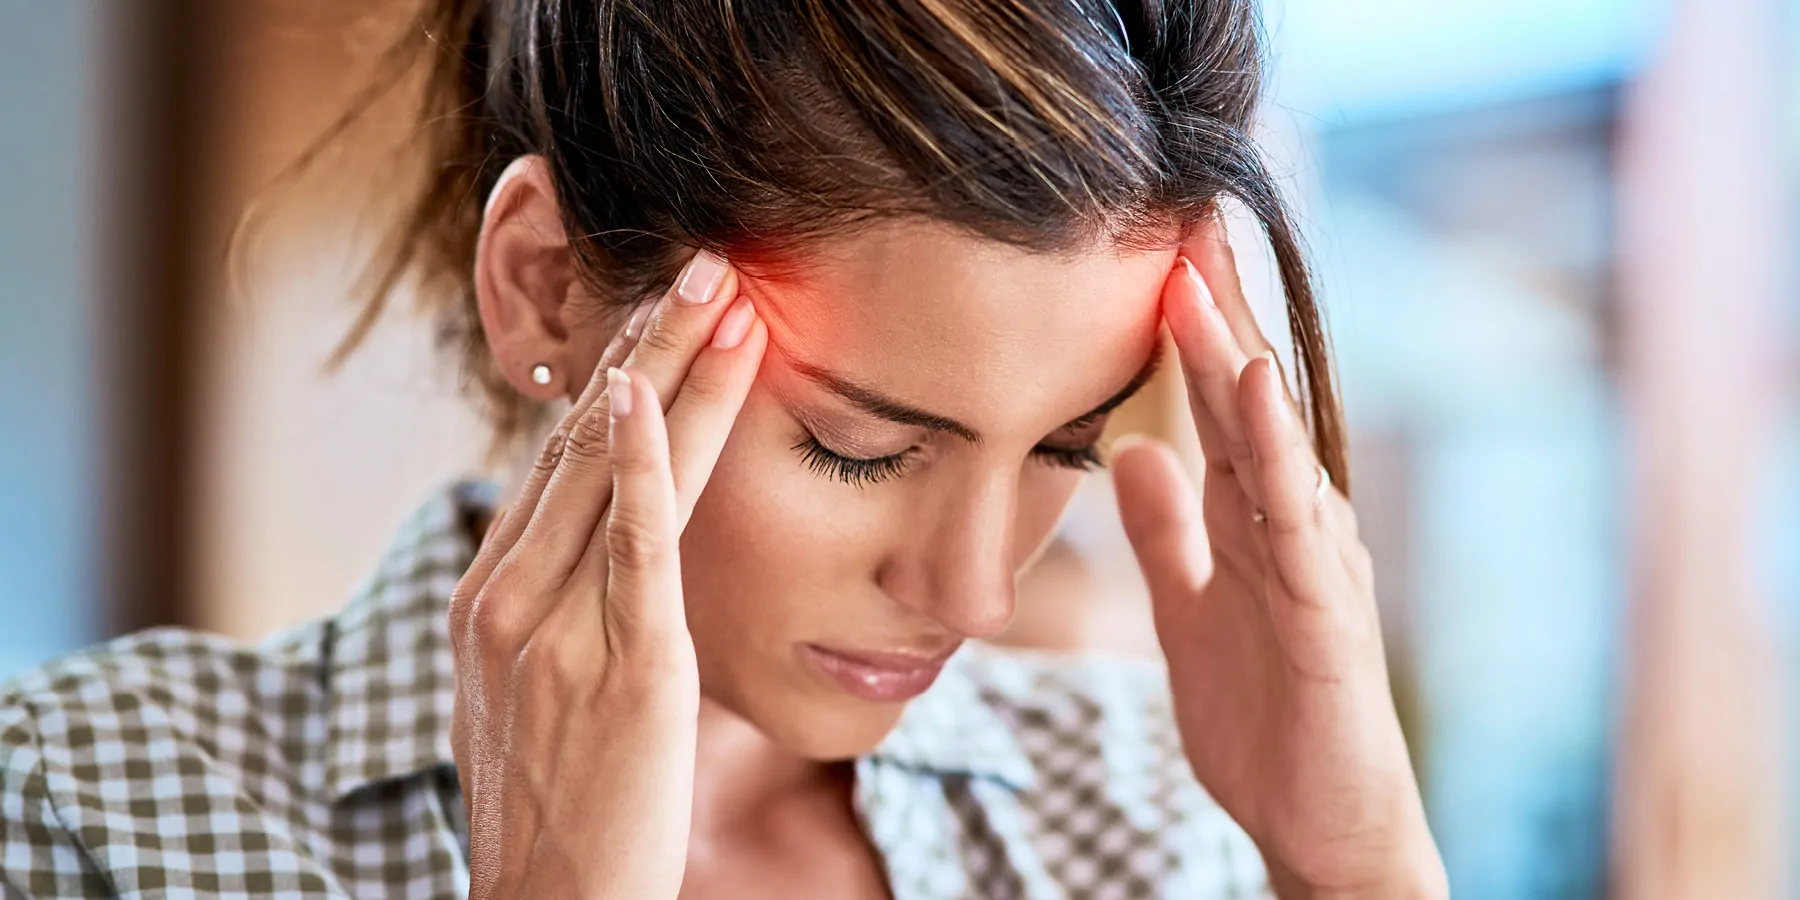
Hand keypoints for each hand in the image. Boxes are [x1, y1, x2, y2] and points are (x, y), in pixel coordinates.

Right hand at [447, 252, 765, 899]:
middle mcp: (508, 597)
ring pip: (614, 470)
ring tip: (722, 293)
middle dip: (648, 344)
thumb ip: (556, 612)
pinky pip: (631, 544)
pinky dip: (647, 461)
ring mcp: (556, 629)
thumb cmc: (560, 808)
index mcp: (488, 598)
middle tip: (703, 264)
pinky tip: (658, 392)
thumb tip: (595, 551)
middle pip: (584, 441)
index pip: (558, 460)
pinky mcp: (623, 667)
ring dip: (671, 370)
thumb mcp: (534, 694)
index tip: (662, 312)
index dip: (616, 376)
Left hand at [1112, 222, 1445, 898]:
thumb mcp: (1192, 610)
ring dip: (1238, 362)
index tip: (1151, 254)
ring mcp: (1319, 566)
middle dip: (1216, 315)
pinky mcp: (1328, 616)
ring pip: (1273, 445)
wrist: (1321, 824)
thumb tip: (1130, 452)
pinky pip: (1299, 522)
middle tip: (1178, 222)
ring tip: (1203, 284)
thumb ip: (1168, 534)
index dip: (1188, 334)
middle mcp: (1296, 526)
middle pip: (1250, 404)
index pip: (1219, 408)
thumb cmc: (1267, 715)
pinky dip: (1277, 454)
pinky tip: (1254, 394)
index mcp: (1259, 521)